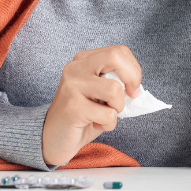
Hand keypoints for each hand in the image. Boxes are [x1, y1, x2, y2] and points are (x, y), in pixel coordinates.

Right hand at [40, 45, 140, 166]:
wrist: (53, 139)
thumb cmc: (82, 116)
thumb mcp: (100, 94)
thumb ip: (116, 84)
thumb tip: (137, 88)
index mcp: (84, 60)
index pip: (119, 51)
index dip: (134, 70)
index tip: (133, 89)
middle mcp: (75, 68)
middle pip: (115, 56)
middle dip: (132, 78)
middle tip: (131, 96)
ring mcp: (72, 86)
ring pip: (114, 89)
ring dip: (118, 108)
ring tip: (104, 115)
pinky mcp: (73, 107)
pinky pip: (108, 114)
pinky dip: (109, 124)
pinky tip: (94, 124)